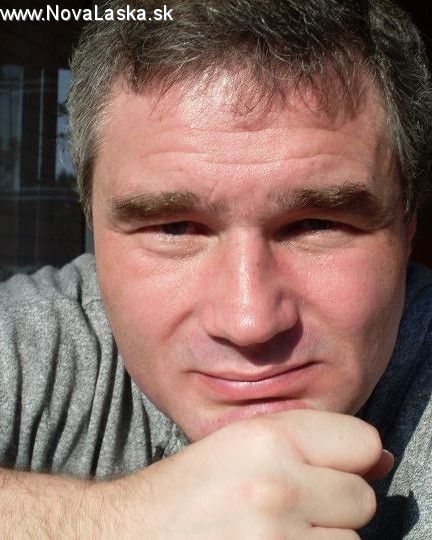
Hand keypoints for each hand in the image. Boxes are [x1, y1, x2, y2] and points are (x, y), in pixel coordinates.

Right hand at [106, 410, 390, 538]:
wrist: (130, 534)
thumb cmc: (189, 491)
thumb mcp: (243, 447)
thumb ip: (312, 445)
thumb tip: (384, 458)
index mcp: (267, 438)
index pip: (362, 441)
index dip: (348, 460)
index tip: (325, 473)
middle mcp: (276, 484)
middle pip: (361, 498)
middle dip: (333, 508)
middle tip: (287, 511)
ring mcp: (277, 539)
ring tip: (274, 537)